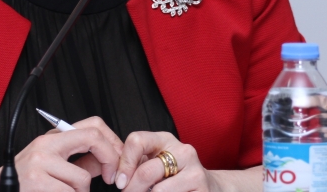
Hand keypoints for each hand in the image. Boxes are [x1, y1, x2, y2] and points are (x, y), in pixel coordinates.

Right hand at [12, 116, 122, 190]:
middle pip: (93, 138)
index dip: (112, 142)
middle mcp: (46, 145)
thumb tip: (107, 162)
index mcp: (51, 138)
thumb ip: (79, 162)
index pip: (93, 125)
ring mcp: (40, 163)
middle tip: (111, 178)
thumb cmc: (22, 182)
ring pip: (82, 180)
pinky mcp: (38, 183)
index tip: (116, 160)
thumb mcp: (49, 165)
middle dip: (110, 160)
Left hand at [114, 132, 260, 191]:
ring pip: (158, 191)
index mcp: (166, 140)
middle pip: (146, 171)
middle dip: (131, 190)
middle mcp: (183, 151)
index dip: (124, 163)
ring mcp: (195, 171)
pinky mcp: (202, 189)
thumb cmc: (174, 176)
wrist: (209, 187)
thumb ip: (137, 163)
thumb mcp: (155, 162)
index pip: (137, 140)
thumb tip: (116, 176)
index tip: (118, 182)